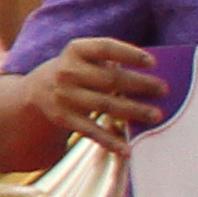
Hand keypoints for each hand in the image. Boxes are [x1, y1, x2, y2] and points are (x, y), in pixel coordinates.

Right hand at [0, 36, 160, 168]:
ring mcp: (63, 95)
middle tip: (163, 90)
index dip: (129, 54)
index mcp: (75, 50)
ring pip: (105, 104)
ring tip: (156, 116)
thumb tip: (151, 77)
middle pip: (109, 78)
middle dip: (139, 85)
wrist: (34, 93)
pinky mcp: (62, 118)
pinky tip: (127, 149)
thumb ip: (109, 61)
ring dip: (133, 111)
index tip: (153, 63)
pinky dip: (109, 141)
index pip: (105, 48)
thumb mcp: (83, 58)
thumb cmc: (74, 72)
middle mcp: (66, 71)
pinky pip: (90, 130)